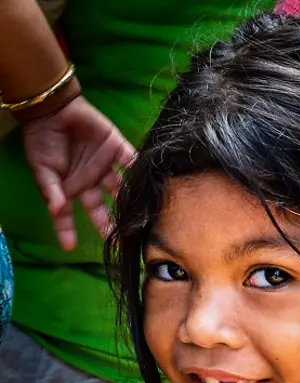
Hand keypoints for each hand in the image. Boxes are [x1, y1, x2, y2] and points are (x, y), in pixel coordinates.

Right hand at [21, 95, 134, 249]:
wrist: (53, 109)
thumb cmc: (42, 140)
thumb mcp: (42, 168)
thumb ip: (51, 190)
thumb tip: (56, 209)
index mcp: (71, 188)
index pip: (69, 215)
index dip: (68, 231)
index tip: (69, 248)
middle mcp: (91, 181)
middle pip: (103, 208)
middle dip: (110, 224)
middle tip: (121, 241)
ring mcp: (106, 167)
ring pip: (121, 188)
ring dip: (130, 201)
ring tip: (140, 217)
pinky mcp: (118, 149)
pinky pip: (131, 162)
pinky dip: (140, 171)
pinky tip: (149, 184)